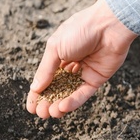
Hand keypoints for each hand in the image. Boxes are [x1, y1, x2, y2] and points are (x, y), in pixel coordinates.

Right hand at [26, 0, 136, 117]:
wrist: (109, 25)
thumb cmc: (81, 30)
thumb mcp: (56, 48)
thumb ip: (46, 69)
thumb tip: (35, 88)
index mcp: (59, 55)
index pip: (45, 78)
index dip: (37, 93)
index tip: (30, 107)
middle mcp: (71, 65)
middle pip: (57, 89)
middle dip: (47, 101)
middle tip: (40, 113)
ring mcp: (85, 73)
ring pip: (70, 93)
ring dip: (59, 104)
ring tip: (49, 113)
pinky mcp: (98, 79)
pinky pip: (84, 93)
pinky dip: (74, 101)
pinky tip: (63, 107)